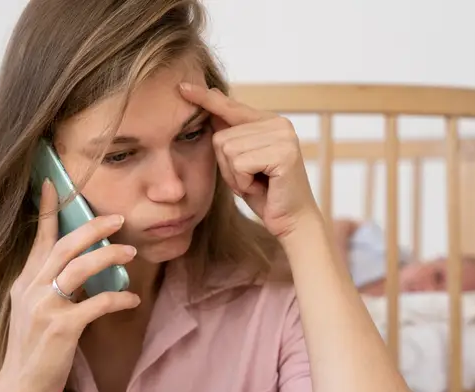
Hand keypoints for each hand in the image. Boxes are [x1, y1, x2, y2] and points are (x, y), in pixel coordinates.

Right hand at [0, 179, 140, 391]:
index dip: (47, 210)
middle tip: (118, 219)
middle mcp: (31, 288)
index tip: (54, 184)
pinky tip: (133, 298)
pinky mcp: (62, 327)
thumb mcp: (32, 310)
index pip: (38, 238)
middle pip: (65, 245)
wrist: (20, 386)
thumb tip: (79, 265)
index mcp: (24, 281)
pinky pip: (97, 304)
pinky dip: (118, 298)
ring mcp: (45, 307)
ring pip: (80, 267)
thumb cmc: (32, 348)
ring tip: (132, 253)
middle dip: (93, 227)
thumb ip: (48, 285)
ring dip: (109, 256)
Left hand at [178, 82, 320, 240]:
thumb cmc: (266, 195)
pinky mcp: (283, 153)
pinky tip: (262, 187)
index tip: (182, 86)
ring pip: (228, 151)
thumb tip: (210, 107)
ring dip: (236, 177)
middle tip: (252, 180)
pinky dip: (243, 182)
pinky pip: (239, 164)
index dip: (205, 98)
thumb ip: (229, 137)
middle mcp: (279, 123)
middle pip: (221, 138)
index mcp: (269, 122)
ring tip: (258, 183)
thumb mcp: (240, 163)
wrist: (293, 222)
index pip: (230, 106)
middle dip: (228, 167)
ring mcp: (283, 136)